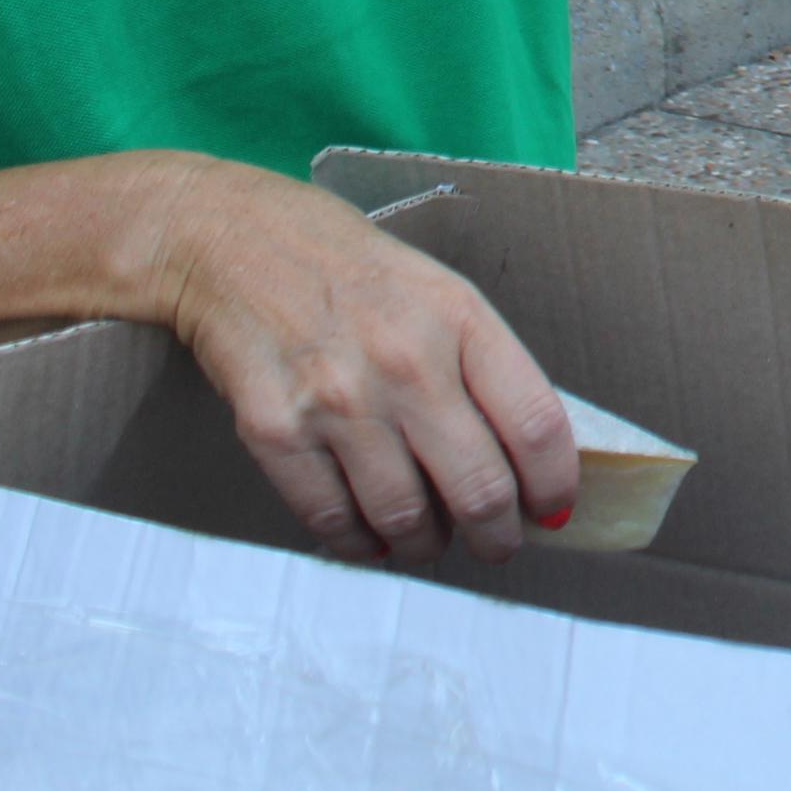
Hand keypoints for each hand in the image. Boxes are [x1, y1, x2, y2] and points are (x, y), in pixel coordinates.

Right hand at [129, 156, 576, 564]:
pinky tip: (370, 538)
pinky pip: (333, 520)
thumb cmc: (350, 272)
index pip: (536, 424)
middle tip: (496, 544)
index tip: (553, 508)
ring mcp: (339, 401)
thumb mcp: (440, 293)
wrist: (235, 244)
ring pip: (407, 519)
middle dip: (497, 535)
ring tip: (428, 541)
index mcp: (462, 319)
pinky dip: (359, 545)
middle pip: (480, 488)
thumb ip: (484, 367)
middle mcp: (407, 362)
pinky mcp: (276, 432)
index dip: (555, 483)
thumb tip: (524, 457)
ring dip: (426, 547)